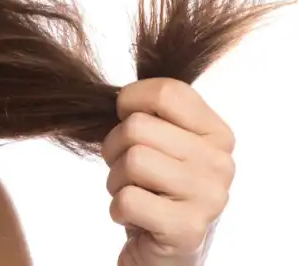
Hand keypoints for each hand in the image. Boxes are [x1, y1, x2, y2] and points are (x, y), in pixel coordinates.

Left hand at [101, 78, 235, 265]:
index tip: (125, 117)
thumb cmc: (160, 182)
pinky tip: (135, 215)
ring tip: (132, 189)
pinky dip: (118, 208)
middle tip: (125, 164)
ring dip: (116, 178)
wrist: (169, 244)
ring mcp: (208, 196)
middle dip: (115, 145)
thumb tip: (122, 97)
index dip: (131, 99)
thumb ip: (155, 111)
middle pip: (138, 126)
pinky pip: (128, 200)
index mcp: (217, 132)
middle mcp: (219, 161)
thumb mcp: (166, 139)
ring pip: (132, 160)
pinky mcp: (187, 229)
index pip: (167, 91)